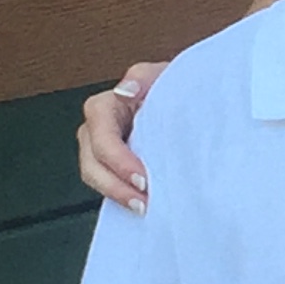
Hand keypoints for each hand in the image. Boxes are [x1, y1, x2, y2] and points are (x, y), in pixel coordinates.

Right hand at [78, 64, 164, 211]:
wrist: (192, 102)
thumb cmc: (175, 86)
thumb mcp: (163, 74)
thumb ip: (144, 76)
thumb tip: (126, 90)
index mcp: (106, 107)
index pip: (101, 135)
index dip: (118, 160)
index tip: (142, 179)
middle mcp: (99, 130)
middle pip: (92, 163)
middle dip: (115, 186)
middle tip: (144, 202)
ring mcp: (106, 151)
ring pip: (97, 178)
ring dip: (118, 196)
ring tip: (145, 208)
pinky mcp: (117, 168)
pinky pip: (111, 185)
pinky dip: (124, 197)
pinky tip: (144, 207)